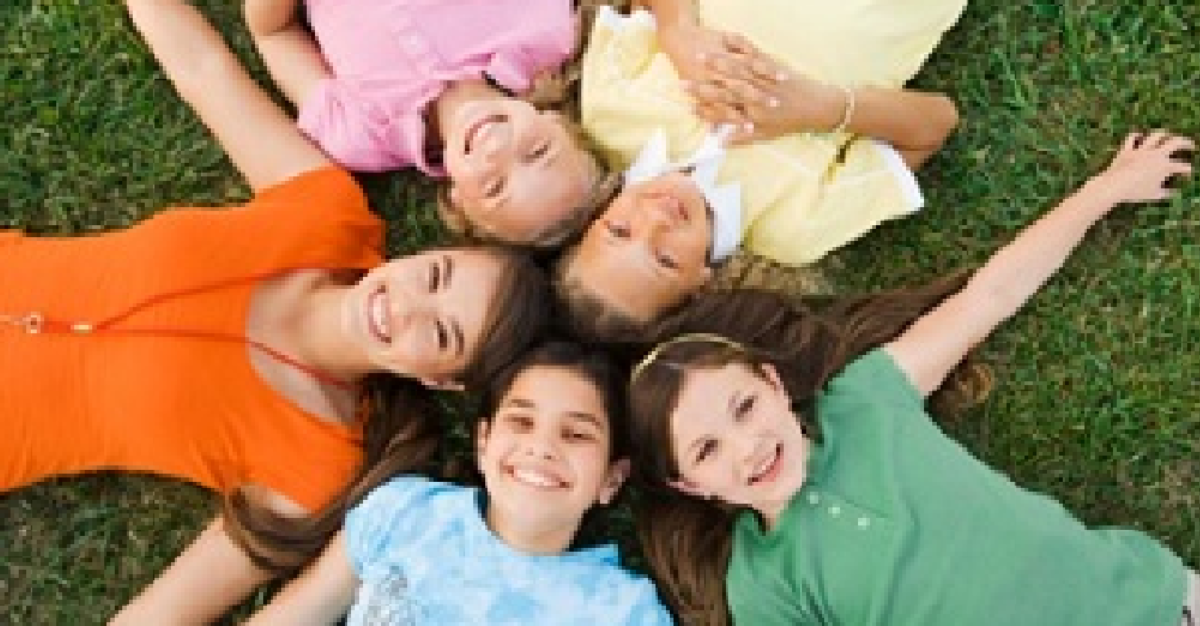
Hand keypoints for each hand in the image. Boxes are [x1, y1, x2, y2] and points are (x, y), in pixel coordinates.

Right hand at [678, 37, 844, 143]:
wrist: (819, 107)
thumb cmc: (792, 122)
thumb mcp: (767, 135)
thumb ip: (743, 138)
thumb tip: (722, 144)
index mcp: (753, 114)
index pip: (724, 112)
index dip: (704, 108)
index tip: (688, 105)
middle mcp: (757, 97)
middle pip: (725, 89)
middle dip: (703, 83)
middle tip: (683, 79)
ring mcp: (764, 79)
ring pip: (737, 70)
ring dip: (716, 63)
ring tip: (700, 56)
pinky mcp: (772, 66)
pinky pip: (754, 53)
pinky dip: (740, 45)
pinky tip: (726, 38)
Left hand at [1090, 130, 1193, 203]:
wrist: (1115, 186)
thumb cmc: (1136, 193)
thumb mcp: (1154, 195)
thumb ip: (1165, 193)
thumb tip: (1173, 193)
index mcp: (1164, 166)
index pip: (1181, 166)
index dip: (1187, 169)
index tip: (1188, 172)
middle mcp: (1155, 155)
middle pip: (1175, 142)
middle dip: (1185, 142)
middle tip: (1190, 145)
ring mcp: (1141, 150)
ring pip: (1156, 136)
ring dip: (1163, 134)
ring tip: (1167, 135)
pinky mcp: (1126, 150)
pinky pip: (1131, 138)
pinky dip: (1136, 136)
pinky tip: (1139, 136)